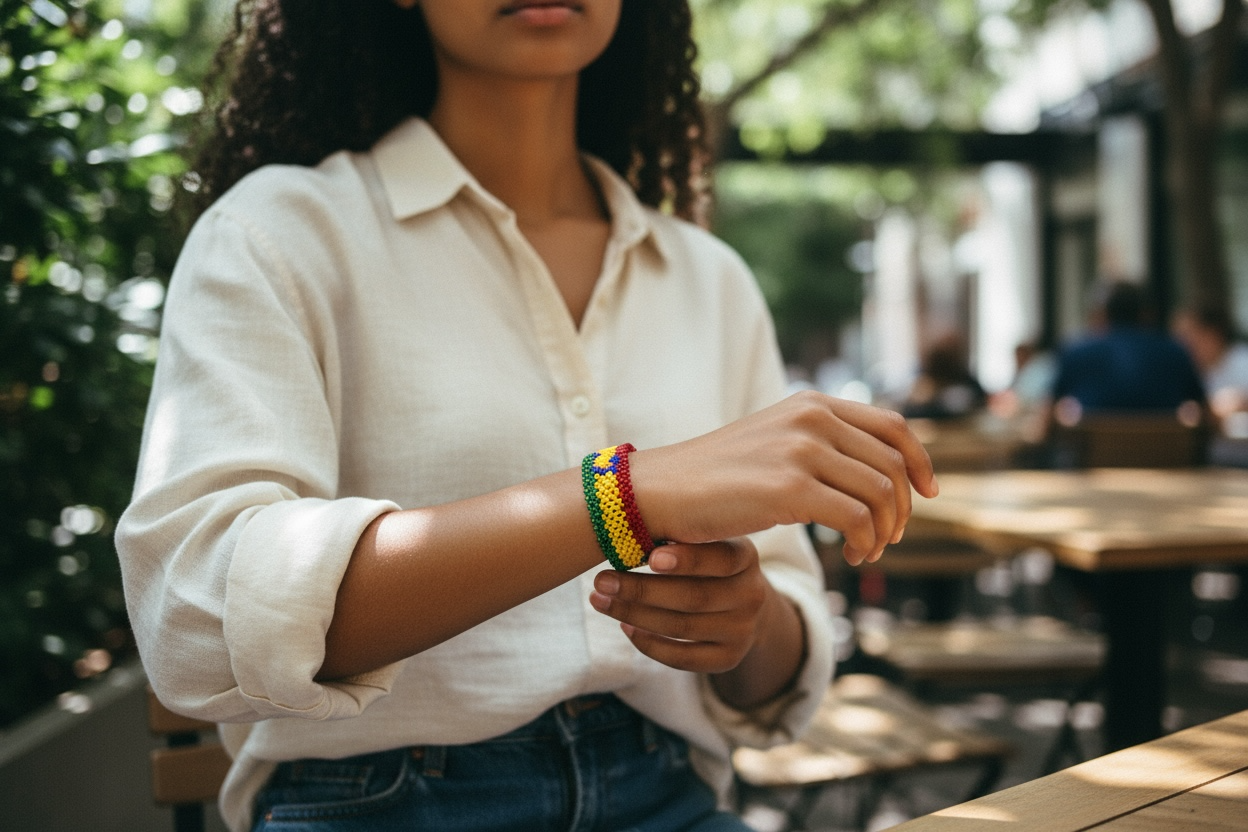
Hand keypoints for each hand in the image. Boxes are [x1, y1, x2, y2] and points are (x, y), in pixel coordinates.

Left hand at [589, 539, 778, 676]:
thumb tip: (626, 522)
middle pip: (694, 597)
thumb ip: (680, 533)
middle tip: (602, 581)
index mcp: (745, 556)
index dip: (687, 560)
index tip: (651, 557)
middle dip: (642, 590)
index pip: (721, 559)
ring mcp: (742, 630)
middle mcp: (751, 595)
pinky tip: (625, 626)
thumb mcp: (707, 538)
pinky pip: (684, 658)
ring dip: (634, 614)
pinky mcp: (729, 658)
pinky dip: (650, 644)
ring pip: (682, 627)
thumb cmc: (707, 559)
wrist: (742, 602)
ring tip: (600, 601)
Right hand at [630, 390, 937, 564]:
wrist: (661, 489)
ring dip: (885, 531)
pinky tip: (854, 557)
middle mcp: (811, 418)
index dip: (920, 461)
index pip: (892, 425)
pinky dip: (866, 543)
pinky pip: (857, 519)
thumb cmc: (716, 477)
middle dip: (903, 507)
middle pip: (892, 464)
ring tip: (869, 552)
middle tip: (892, 537)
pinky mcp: (789, 488)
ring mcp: (801, 450)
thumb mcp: (774, 443)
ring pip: (881, 494)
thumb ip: (819, 445)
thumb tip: (873, 473)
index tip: (928, 493)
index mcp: (811, 403)